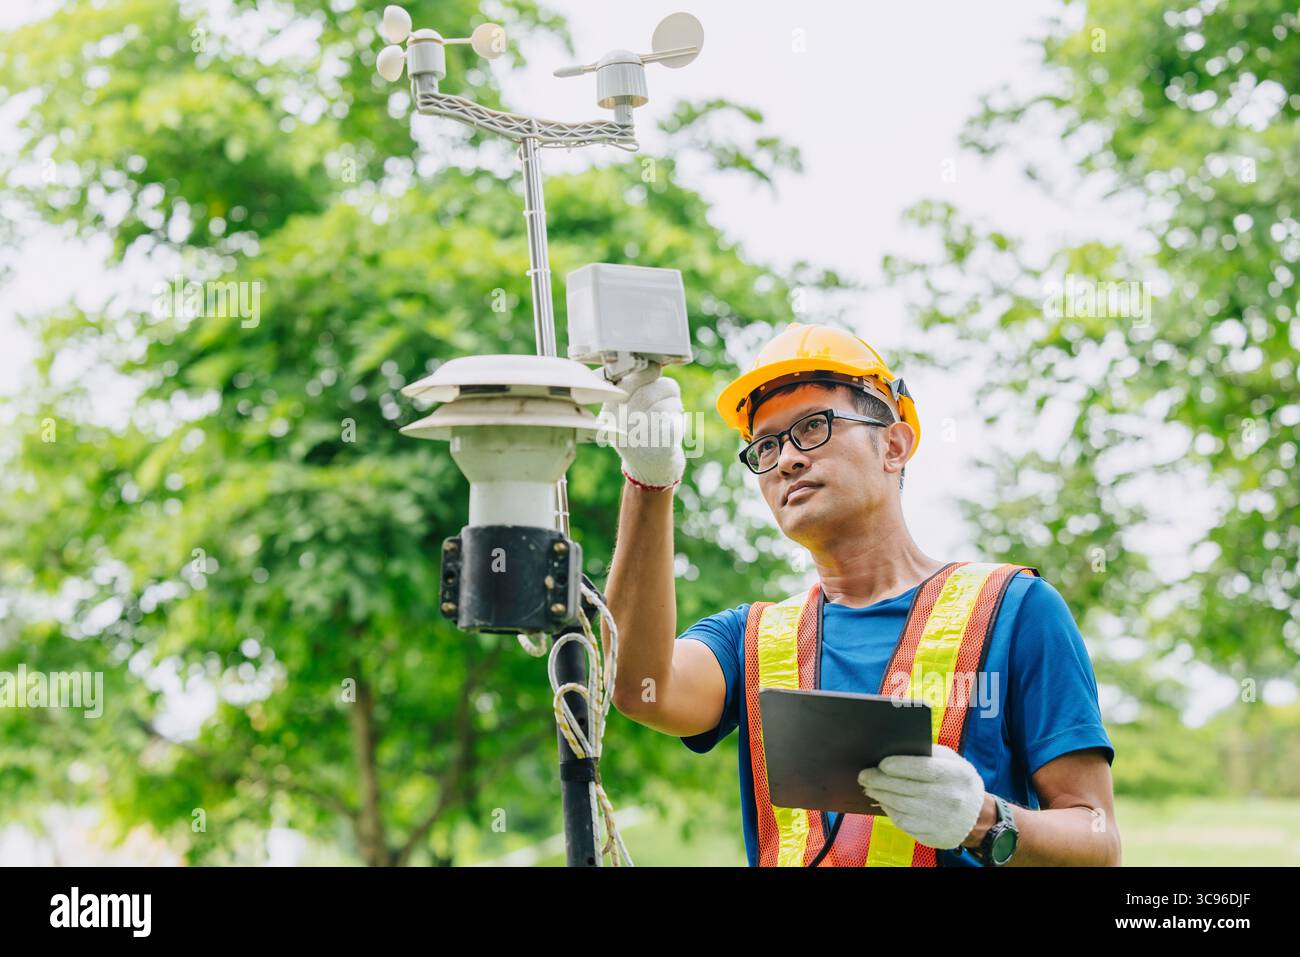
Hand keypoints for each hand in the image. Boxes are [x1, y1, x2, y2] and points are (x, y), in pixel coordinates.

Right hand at [597, 364, 685, 489]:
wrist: (650, 473)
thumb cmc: (642, 436)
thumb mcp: (627, 415)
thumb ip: (634, 391)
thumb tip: (653, 365)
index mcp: (609, 413)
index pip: (626, 382)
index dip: (644, 372)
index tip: (654, 370)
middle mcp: (620, 424)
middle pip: (649, 389)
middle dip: (666, 387)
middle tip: (670, 395)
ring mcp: (639, 435)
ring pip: (665, 402)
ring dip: (674, 405)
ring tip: (670, 416)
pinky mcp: (659, 444)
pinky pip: (674, 418)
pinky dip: (679, 421)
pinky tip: (674, 429)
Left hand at [857, 743, 985, 849]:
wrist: (978, 817)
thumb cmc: (958, 781)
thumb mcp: (952, 761)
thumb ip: (928, 753)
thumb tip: (896, 750)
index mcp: (956, 775)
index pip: (922, 768)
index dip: (899, 765)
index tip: (881, 763)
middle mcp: (950, 798)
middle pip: (906, 789)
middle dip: (880, 781)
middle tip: (864, 776)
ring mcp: (942, 820)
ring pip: (902, 807)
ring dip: (881, 796)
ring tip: (870, 787)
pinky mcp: (934, 836)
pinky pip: (905, 823)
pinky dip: (890, 811)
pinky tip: (884, 802)